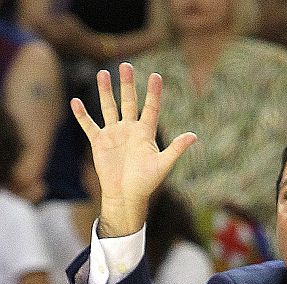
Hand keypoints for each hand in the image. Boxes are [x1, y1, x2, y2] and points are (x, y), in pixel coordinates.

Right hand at [70, 62, 195, 234]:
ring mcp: (114, 134)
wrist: (126, 197)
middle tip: (125, 65)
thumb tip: (194, 136)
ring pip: (109, 107)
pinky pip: (89, 125)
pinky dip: (82, 115)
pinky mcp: (99, 142)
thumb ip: (176, 149)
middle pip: (128, 101)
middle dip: (127, 84)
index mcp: (145, 133)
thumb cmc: (146, 183)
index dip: (153, 93)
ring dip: (105, 91)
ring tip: (102, 73)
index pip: (151, 108)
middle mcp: (129, 129)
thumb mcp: (163, 165)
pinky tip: (75, 101)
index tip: (156, 75)